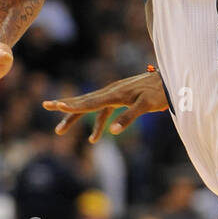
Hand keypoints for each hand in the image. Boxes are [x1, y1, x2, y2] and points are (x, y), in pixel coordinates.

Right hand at [43, 71, 167, 142]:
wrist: (171, 81)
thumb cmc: (160, 93)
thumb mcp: (147, 106)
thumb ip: (129, 117)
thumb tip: (113, 132)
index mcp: (114, 94)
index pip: (88, 102)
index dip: (70, 106)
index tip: (53, 105)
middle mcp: (111, 92)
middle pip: (83, 102)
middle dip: (64, 108)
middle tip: (46, 107)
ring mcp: (115, 94)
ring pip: (90, 107)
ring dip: (76, 118)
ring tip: (59, 131)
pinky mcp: (121, 98)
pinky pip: (103, 111)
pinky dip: (97, 123)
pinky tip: (95, 137)